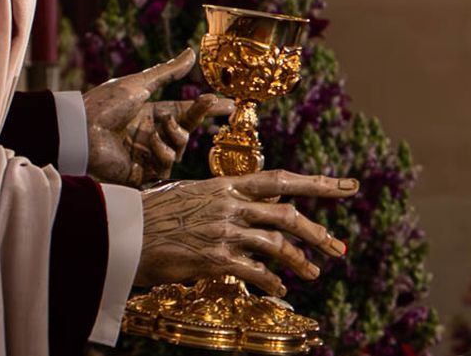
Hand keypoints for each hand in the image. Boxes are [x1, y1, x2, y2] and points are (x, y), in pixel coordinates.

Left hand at [83, 49, 231, 185]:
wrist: (82, 130)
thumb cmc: (106, 103)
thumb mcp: (140, 83)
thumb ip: (168, 71)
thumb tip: (192, 51)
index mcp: (149, 113)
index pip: (184, 111)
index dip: (206, 108)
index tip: (229, 105)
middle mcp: (150, 134)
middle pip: (185, 130)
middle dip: (198, 119)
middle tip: (207, 106)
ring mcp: (145, 155)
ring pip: (178, 149)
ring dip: (175, 137)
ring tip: (160, 131)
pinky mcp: (139, 173)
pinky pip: (164, 167)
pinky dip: (163, 155)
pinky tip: (152, 147)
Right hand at [136, 170, 356, 296]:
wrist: (122, 231)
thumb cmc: (153, 214)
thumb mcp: (193, 193)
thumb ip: (224, 198)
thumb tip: (251, 206)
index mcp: (226, 184)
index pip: (281, 180)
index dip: (317, 183)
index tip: (347, 186)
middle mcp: (230, 204)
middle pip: (287, 215)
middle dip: (319, 232)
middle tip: (339, 248)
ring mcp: (224, 230)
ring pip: (276, 245)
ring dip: (299, 262)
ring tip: (313, 274)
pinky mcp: (215, 258)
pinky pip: (255, 272)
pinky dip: (272, 282)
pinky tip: (280, 290)